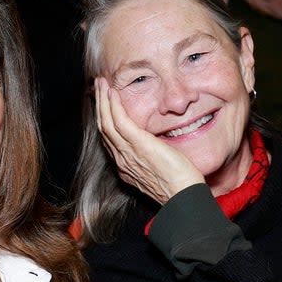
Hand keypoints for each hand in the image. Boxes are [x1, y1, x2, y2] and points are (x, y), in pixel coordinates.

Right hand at [95, 77, 205, 203]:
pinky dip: (114, 106)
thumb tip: (158, 143)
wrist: (183, 196)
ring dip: (103, 100)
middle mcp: (122, 160)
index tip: (105, 103)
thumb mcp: (160, 169)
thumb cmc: (179, 186)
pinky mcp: (139, 145)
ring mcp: (128, 153)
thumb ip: (153, 155)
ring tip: (101, 84)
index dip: (105, 118)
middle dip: (99, 105)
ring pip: (107, 122)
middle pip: (104, 128)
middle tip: (98, 87)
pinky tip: (113, 93)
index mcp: (126, 167)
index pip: (109, 139)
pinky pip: (120, 121)